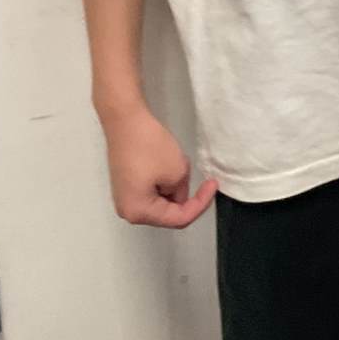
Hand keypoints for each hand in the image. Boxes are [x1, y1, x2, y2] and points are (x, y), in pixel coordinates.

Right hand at [99, 104, 215, 227]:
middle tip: (202, 181)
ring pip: (162, 202)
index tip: (212, 187)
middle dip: (186, 197)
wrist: (126, 120)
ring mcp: (126, 197)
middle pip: (168, 213)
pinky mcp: (128, 185)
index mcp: (138, 212)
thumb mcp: (177, 172)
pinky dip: (165, 182)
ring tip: (179, 164)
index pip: (178, 219)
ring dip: (175, 187)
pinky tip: (168, 164)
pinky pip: (152, 191)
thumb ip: (182, 190)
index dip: (200, 204)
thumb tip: (177, 194)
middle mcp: (128, 210)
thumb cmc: (148, 145)